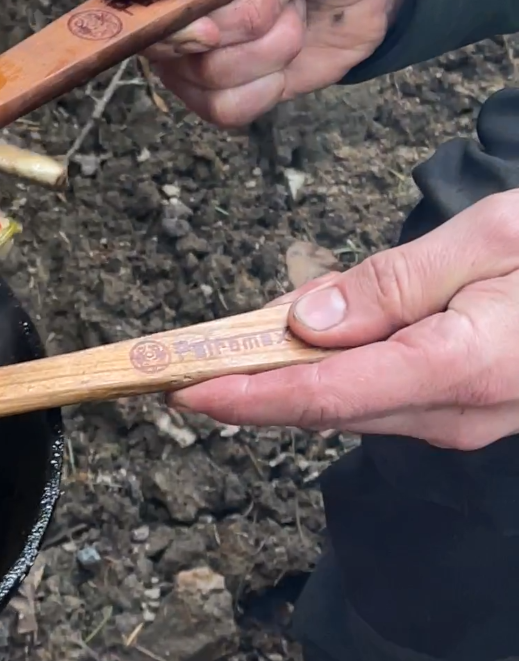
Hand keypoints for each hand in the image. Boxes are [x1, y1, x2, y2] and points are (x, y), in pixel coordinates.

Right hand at [91, 0, 406, 125]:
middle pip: (157, 41)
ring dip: (261, 44)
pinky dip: (268, 80)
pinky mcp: (226, 80)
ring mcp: (193, 38)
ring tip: (289, 0)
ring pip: (195, 78)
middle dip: (230, 18)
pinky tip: (290, 40)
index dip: (156, 3)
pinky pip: (221, 108)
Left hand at [176, 195, 518, 447]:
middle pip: (323, 408)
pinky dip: (331, 375)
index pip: (324, 395)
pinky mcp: (462, 414)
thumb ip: (395, 281)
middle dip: (246, 387)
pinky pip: (378, 398)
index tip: (179, 387)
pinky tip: (304, 345)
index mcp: (460, 367)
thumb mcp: (493, 238)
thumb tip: (308, 322)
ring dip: (285, 381)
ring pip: (347, 406)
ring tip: (225, 348)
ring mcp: (460, 423)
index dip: (243, 395)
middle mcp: (454, 413)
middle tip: (173, 363)